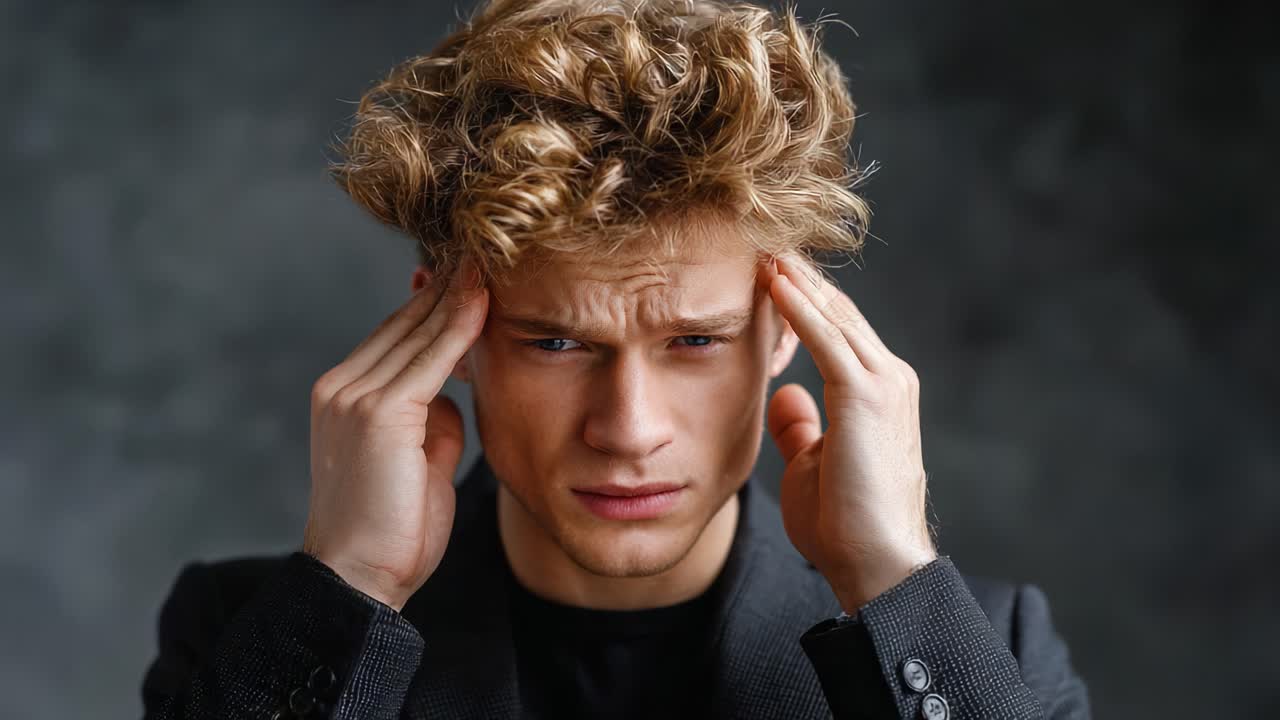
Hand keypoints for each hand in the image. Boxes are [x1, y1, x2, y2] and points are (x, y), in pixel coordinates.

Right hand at [302, 262, 487, 611]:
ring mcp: (355, 396)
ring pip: (418, 331)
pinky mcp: (378, 412)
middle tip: (487, 249)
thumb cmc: (394, 529)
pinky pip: (430, 357)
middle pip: (406, 322)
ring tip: (491, 257)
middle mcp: (342, 386)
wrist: (360, 578)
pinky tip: (484, 297)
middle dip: (449, 286)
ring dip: (458, 294)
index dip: (437, 304)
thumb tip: (455, 394)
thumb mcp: (419, 462)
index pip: (397, 336)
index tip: (474, 274)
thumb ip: (434, 421)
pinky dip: (459, 325)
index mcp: (345, 396)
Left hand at [761, 254, 936, 613]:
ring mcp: (883, 383)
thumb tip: (783, 395)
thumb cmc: (845, 525)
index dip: (800, 296)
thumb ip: (801, 427)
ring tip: (759, 242)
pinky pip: (828, 339)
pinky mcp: (868, 396)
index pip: (834, 328)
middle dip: (797, 274)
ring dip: (795, 279)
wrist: (877, 564)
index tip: (764, 267)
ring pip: (833, 315)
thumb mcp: (813, 465)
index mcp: (876, 391)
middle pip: (835, 310)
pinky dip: (798, 308)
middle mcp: (888, 377)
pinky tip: (771, 282)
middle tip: (759, 235)